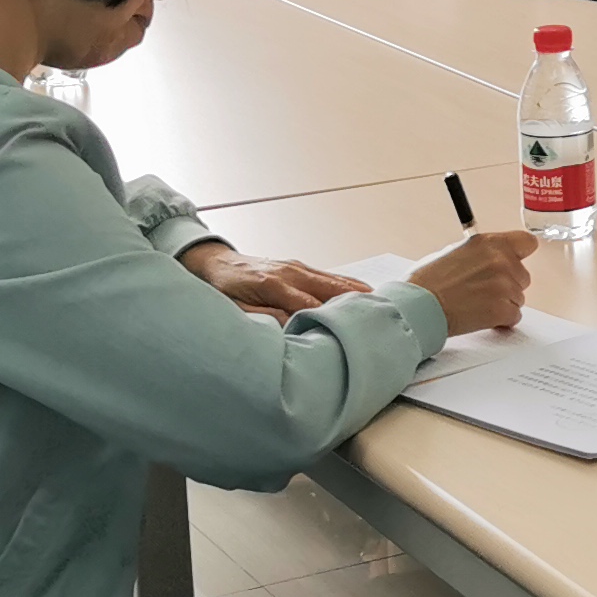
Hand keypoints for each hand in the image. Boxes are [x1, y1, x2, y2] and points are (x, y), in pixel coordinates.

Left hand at [180, 242, 372, 320]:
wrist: (214, 263)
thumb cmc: (223, 290)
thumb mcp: (236, 310)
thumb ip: (263, 319)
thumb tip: (292, 328)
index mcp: (274, 285)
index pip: (310, 305)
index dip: (331, 319)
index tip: (350, 333)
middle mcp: (290, 273)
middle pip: (331, 289)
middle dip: (356, 304)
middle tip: (380, 317)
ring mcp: (297, 267)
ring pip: (335, 280)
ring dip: (358, 293)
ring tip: (383, 306)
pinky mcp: (300, 267)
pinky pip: (330, 276)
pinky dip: (349, 285)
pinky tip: (365, 292)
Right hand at [409, 230, 535, 336]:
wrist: (417, 306)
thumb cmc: (427, 281)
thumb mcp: (455, 251)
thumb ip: (481, 253)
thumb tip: (492, 257)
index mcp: (489, 243)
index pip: (527, 242)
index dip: (520, 255)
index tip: (514, 262)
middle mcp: (501, 261)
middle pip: (523, 276)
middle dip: (508, 285)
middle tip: (483, 291)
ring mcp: (504, 286)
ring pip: (519, 298)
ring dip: (503, 303)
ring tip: (476, 304)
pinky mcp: (502, 309)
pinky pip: (514, 317)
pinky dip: (500, 320)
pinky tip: (480, 315)